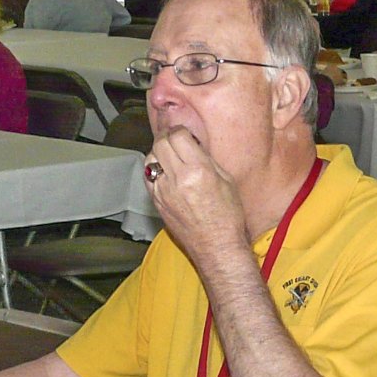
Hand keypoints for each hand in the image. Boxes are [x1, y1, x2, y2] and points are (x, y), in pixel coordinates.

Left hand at [146, 125, 250, 270]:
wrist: (217, 247)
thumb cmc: (228, 218)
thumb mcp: (226, 181)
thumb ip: (206, 160)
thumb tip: (193, 145)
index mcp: (198, 170)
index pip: (178, 136)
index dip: (180, 130)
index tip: (185, 133)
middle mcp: (177, 179)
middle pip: (160, 143)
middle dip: (167, 136)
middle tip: (174, 137)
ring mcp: (164, 191)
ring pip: (150, 158)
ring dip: (158, 152)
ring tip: (169, 154)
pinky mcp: (157, 202)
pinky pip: (148, 177)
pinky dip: (154, 169)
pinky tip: (164, 171)